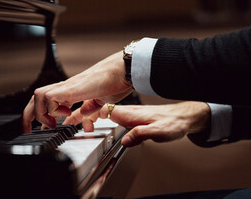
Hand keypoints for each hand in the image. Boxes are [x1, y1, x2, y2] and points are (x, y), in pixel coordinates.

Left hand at [22, 52, 133, 132]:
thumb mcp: (96, 103)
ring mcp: (67, 86)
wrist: (123, 71)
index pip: (46, 102)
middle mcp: (65, 88)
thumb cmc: (114, 82)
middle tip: (28, 130)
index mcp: (70, 92)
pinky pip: (50, 97)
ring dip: (41, 113)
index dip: (38, 115)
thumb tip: (75, 121)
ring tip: (52, 124)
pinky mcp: (71, 88)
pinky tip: (66, 113)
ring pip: (39, 96)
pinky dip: (53, 109)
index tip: (38, 129)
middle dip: (29, 116)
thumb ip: (84, 113)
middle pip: (36, 98)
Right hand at [69, 101, 210, 146]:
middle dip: (80, 114)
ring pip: (101, 112)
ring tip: (72, 122)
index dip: (87, 114)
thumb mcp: (159, 133)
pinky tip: (92, 122)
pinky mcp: (130, 116)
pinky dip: (96, 117)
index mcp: (129, 114)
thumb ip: (141, 135)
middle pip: (97, 110)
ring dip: (86, 116)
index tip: (73, 119)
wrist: (184, 117)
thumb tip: (125, 140)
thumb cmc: (173, 123)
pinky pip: (107, 115)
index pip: (103, 111)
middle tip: (65, 121)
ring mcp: (127, 113)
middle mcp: (126, 112)